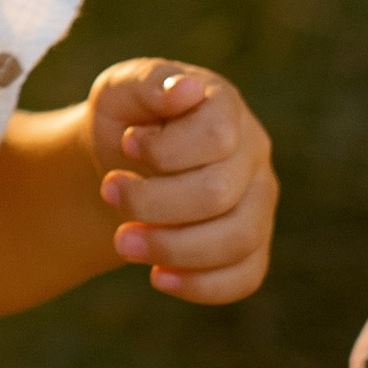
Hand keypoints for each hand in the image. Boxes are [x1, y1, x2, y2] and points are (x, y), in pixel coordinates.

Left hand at [85, 58, 276, 303]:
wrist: (121, 166)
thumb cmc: (125, 122)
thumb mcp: (120, 90)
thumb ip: (148, 82)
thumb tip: (185, 90)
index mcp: (227, 107)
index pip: (217, 134)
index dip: (164, 150)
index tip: (126, 144)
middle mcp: (254, 154)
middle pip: (218, 193)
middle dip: (153, 202)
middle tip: (109, 194)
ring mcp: (258, 202)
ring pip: (237, 239)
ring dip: (172, 248)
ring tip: (123, 243)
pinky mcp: (252, 246)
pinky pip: (245, 277)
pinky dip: (201, 285)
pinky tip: (158, 277)